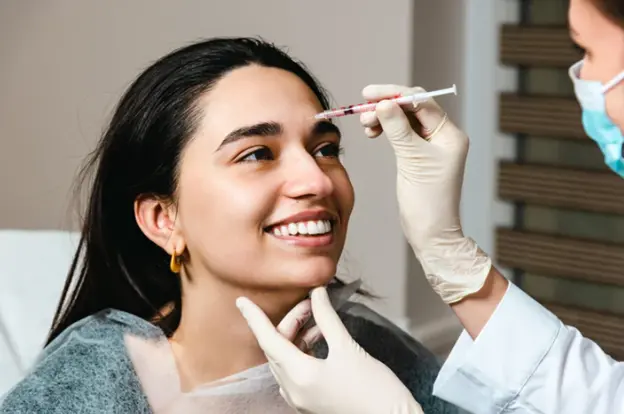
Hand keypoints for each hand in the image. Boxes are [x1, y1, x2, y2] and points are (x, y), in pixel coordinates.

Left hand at [236, 287, 423, 413]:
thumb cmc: (374, 388)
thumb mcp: (348, 347)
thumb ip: (327, 318)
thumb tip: (317, 293)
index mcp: (299, 376)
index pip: (268, 340)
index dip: (254, 318)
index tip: (242, 301)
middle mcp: (294, 390)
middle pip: (277, 348)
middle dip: (290, 322)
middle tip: (311, 304)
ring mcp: (301, 400)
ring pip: (286, 361)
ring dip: (297, 337)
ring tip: (318, 321)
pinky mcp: (311, 404)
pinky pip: (295, 373)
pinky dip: (302, 353)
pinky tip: (319, 340)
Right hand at [360, 85, 490, 302]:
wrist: (430, 232)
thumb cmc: (427, 200)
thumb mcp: (412, 160)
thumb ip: (398, 129)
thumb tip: (384, 103)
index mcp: (449, 134)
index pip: (421, 102)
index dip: (394, 94)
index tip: (368, 94)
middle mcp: (443, 136)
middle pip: (412, 108)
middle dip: (386, 106)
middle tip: (362, 112)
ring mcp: (431, 146)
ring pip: (404, 120)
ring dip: (383, 118)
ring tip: (365, 125)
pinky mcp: (419, 156)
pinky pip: (401, 133)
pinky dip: (386, 130)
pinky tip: (372, 132)